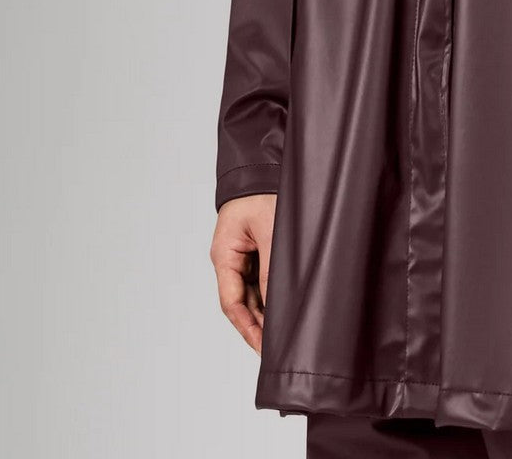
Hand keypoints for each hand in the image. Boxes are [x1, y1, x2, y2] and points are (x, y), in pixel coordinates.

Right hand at [211, 192, 276, 354]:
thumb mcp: (270, 230)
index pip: (232, 303)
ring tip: (287, 333)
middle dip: (260, 326)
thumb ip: (271, 270)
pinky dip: (273, 294)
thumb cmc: (263, 189)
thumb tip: (276, 306)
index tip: (265, 348)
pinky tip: (287, 307)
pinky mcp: (257, 249)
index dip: (249, 329)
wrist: (266, 162)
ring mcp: (243, 255)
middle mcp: (231, 258)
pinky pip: (262, 279)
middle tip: (281, 349)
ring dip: (267, 312)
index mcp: (224, 255)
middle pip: (242, 303)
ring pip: (253, 293)